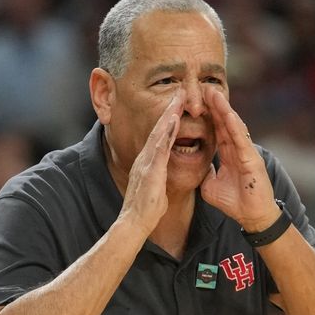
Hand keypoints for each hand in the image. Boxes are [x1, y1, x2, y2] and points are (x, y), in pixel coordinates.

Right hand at [117, 92, 181, 234]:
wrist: (134, 223)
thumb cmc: (146, 210)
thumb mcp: (155, 188)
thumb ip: (158, 177)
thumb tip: (162, 172)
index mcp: (148, 162)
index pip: (160, 136)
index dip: (169, 120)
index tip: (178, 105)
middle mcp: (145, 158)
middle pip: (159, 129)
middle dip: (170, 109)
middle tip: (180, 91)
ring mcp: (147, 162)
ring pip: (159, 133)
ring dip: (169, 114)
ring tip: (179, 97)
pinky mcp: (150, 170)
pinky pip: (160, 147)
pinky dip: (167, 132)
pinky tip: (174, 119)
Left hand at [200, 87, 280, 231]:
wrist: (251, 216)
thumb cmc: (235, 202)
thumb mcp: (211, 186)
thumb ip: (205, 173)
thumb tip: (196, 167)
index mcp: (228, 153)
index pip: (216, 129)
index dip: (207, 114)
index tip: (195, 100)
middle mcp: (238, 149)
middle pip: (224, 122)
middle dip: (214, 104)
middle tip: (203, 86)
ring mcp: (246, 152)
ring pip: (233, 126)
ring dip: (223, 109)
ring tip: (213, 93)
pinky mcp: (252, 160)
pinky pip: (241, 140)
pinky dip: (234, 127)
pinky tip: (227, 114)